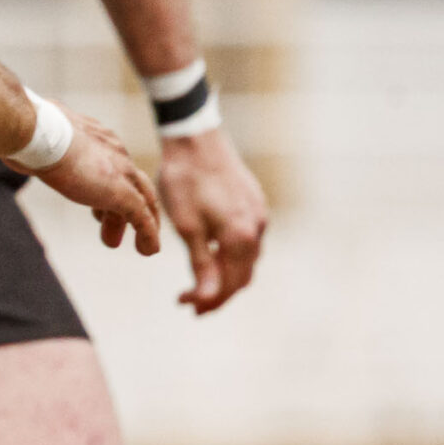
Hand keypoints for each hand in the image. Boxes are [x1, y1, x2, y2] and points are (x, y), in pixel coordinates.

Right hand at [19, 110, 161, 256]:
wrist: (38, 133)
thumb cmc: (27, 131)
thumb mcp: (33, 136)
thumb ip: (34, 143)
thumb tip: (13, 144)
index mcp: (95, 137)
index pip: (108, 163)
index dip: (103, 185)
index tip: (94, 204)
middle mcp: (114, 151)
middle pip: (128, 182)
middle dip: (119, 208)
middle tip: (108, 230)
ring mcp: (122, 171)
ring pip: (141, 200)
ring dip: (135, 224)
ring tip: (127, 245)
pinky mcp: (123, 193)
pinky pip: (142, 218)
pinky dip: (148, 234)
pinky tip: (148, 250)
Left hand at [156, 127, 266, 312]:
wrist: (195, 139)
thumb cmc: (184, 181)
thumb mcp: (186, 226)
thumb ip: (201, 264)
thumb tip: (209, 298)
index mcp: (240, 236)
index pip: (229, 283)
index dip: (209, 300)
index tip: (186, 306)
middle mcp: (257, 228)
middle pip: (242, 275)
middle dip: (219, 293)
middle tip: (193, 304)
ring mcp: (259, 214)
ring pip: (247, 257)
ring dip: (226, 274)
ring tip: (201, 283)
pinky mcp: (255, 203)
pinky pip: (248, 239)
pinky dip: (232, 254)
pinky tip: (214, 253)